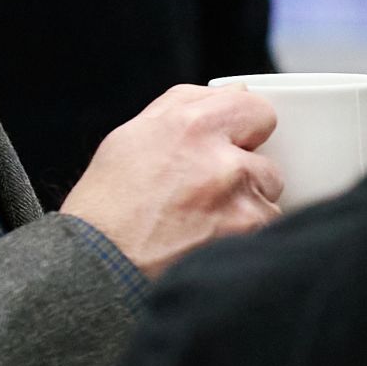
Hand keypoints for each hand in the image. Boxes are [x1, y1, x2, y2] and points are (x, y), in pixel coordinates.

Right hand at [64, 83, 279, 275]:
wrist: (99, 273)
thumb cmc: (107, 209)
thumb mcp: (131, 139)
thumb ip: (185, 107)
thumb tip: (233, 92)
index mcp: (189, 126)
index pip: (257, 109)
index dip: (246, 129)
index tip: (236, 144)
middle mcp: (220, 160)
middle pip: (266, 160)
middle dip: (246, 176)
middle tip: (208, 196)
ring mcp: (240, 201)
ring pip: (267, 200)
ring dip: (245, 211)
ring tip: (201, 227)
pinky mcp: (250, 237)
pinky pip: (266, 231)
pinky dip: (245, 239)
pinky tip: (208, 246)